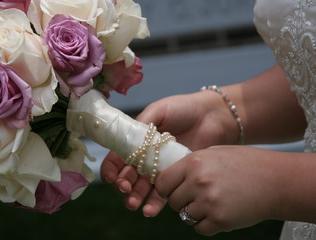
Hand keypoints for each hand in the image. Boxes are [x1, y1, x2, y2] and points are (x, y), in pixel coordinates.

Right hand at [101, 91, 238, 216]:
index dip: (111, 170)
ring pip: (141, 188)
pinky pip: (162, 194)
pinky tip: (148, 211)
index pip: (117, 159)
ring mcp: (159, 169)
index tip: (113, 177)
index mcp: (137, 142)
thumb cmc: (183, 108)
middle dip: (122, 186)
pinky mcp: (175, 178)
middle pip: (127, 177)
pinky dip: (153, 204)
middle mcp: (145, 158)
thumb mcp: (159, 110)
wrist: (211, 116)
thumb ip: (142, 124)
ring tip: (134, 204)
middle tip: (125, 190)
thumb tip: (128, 140)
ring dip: (134, 198)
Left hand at [155, 145, 281, 234]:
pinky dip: (206, 224)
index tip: (171, 190)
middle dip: (181, 201)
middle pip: (172, 201)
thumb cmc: (244, 164)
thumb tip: (170, 177)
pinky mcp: (220, 220)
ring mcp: (209, 202)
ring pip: (184, 216)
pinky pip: (199, 228)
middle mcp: (198, 182)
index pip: (162, 182)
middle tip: (196, 196)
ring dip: (194, 212)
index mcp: (194, 162)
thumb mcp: (214, 153)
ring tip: (212, 202)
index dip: (165, 188)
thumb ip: (190, 164)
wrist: (275, 180)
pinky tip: (218, 212)